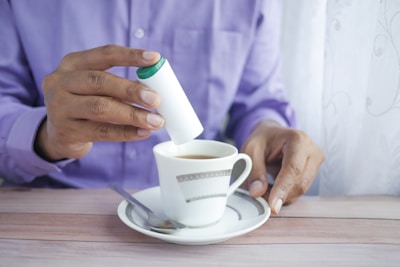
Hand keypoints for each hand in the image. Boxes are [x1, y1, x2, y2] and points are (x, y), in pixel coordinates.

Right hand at [35, 45, 164, 160]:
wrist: (55, 134)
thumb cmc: (84, 104)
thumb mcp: (93, 88)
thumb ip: (118, 85)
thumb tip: (153, 90)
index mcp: (72, 63)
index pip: (104, 54)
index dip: (131, 56)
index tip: (155, 58)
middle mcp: (60, 82)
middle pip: (100, 81)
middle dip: (131, 90)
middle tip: (156, 99)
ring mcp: (59, 108)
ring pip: (100, 108)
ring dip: (133, 115)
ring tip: (156, 121)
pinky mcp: (66, 132)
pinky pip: (102, 132)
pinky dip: (126, 132)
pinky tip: (143, 133)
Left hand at [241, 120, 323, 213]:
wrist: (272, 134)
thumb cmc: (263, 139)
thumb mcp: (251, 150)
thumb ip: (254, 171)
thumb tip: (257, 192)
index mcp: (298, 140)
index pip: (294, 169)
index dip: (283, 189)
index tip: (272, 205)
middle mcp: (312, 150)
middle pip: (300, 183)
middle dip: (280, 195)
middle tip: (259, 197)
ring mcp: (316, 162)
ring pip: (301, 189)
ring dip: (282, 196)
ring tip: (264, 188)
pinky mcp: (314, 173)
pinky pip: (300, 190)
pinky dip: (285, 194)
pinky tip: (274, 187)